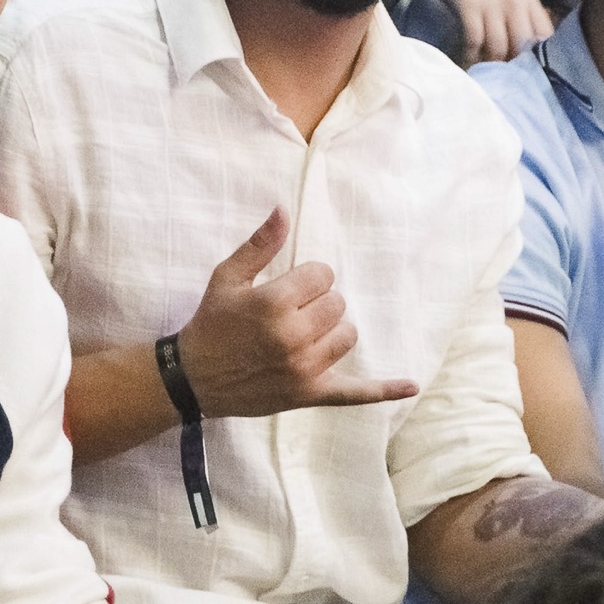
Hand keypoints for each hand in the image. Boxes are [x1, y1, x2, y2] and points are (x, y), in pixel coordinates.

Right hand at [175, 208, 417, 417]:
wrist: (193, 379)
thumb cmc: (211, 323)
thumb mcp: (227, 277)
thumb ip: (259, 244)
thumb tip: (284, 209)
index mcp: (274, 303)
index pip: (322, 275)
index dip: (307, 278)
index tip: (287, 288)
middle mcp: (292, 337)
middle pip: (338, 304)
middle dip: (318, 302)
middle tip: (290, 312)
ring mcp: (304, 369)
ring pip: (347, 335)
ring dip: (332, 330)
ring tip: (304, 334)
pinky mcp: (310, 395)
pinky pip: (355, 393)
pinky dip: (383, 390)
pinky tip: (410, 386)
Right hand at [425, 0, 552, 64]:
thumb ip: (524, 3)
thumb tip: (536, 28)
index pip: (545, 33)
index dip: (537, 52)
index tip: (527, 63)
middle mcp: (514, 1)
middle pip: (523, 45)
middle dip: (514, 62)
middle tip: (503, 71)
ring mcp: (492, 4)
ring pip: (500, 47)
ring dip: (491, 63)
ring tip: (484, 68)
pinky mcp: (469, 7)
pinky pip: (474, 42)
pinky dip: (471, 55)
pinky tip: (467, 60)